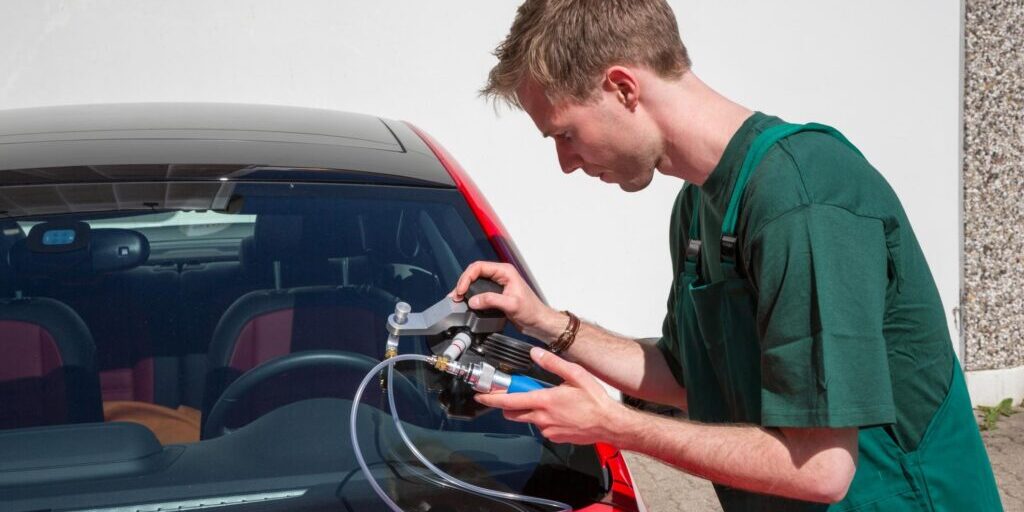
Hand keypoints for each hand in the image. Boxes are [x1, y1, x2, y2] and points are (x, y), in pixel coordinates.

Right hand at [450, 261, 562, 341]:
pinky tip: (466, 303)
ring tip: (457, 300)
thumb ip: (492, 300)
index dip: (467, 277)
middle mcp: (500, 275)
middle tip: (456, 297)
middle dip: (463, 284)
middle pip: (475, 273)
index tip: (461, 290)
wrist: (538, 322)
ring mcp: (497, 285)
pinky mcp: (495, 294)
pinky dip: (470, 296)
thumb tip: (473, 301)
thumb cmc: (532, 311)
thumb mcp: (511, 304)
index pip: (479, 267)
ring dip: (465, 290)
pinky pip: (479, 291)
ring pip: (475, 282)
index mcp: (505, 271)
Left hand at [473, 347, 627, 444]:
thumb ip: (553, 363)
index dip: (491, 398)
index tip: (481, 395)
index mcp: (544, 401)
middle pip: (513, 412)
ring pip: (528, 419)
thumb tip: (536, 353)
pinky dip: (544, 418)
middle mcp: (542, 418)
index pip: (509, 400)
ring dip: (530, 410)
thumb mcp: (575, 374)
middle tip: (520, 391)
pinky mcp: (554, 437)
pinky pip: (541, 427)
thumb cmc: (596, 401)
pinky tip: (560, 411)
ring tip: (549, 400)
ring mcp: (547, 430)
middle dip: (510, 402)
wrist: (610, 424)